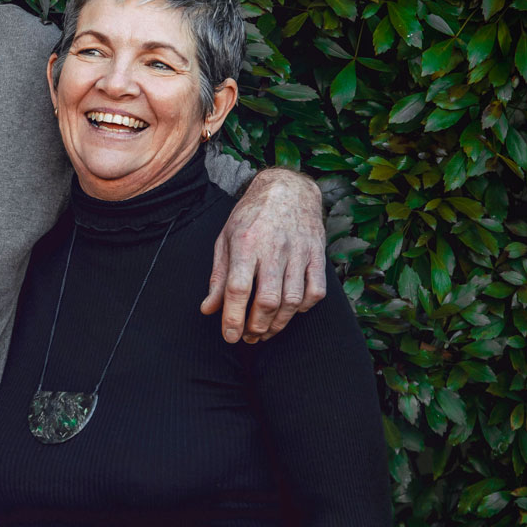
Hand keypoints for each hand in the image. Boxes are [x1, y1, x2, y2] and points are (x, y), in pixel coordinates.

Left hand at [199, 168, 325, 342]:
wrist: (287, 189)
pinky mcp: (318, 254)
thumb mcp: (226, 239)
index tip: (229, 336)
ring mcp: (299, 251)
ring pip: (293, 300)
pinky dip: (303, 308)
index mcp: (246, 242)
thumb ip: (218, 276)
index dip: (233, 317)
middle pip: (268, 299)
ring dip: (278, 324)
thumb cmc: (251, 215)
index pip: (238, 288)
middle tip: (248, 337)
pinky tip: (289, 311)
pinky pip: (316, 291)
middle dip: (257, 326)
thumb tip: (208, 309)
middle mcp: (274, 247)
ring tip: (264, 331)